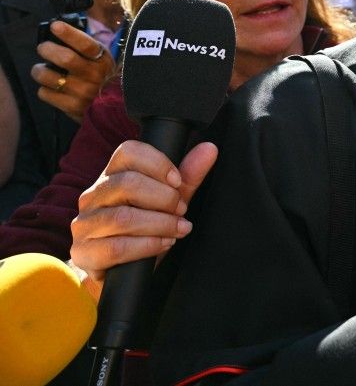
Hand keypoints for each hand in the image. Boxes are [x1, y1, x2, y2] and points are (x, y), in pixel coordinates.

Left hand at [32, 21, 115, 120]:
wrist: (114, 106)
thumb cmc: (103, 77)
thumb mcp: (102, 59)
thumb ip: (85, 47)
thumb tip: (60, 31)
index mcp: (102, 61)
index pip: (86, 45)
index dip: (69, 34)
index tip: (55, 26)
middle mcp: (94, 76)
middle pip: (65, 58)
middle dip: (47, 49)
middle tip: (43, 48)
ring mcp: (83, 93)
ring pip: (48, 76)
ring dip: (39, 70)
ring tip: (42, 69)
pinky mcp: (72, 107)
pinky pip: (45, 93)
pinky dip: (44, 89)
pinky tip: (52, 87)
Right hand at [70, 140, 217, 300]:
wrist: (124, 268)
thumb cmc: (146, 228)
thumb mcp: (170, 200)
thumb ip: (188, 175)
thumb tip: (209, 149)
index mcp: (112, 176)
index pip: (128, 152)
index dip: (158, 164)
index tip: (178, 181)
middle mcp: (94, 196)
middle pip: (127, 184)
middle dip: (164, 198)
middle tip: (181, 210)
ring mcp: (85, 224)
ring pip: (123, 217)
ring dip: (160, 224)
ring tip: (178, 229)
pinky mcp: (84, 251)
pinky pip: (116, 247)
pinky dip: (147, 246)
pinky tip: (162, 244)